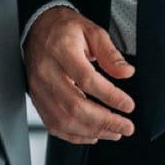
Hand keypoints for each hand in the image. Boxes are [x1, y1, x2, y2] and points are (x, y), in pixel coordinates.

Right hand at [24, 7, 135, 144]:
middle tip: (126, 127)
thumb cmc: (64, 29)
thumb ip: (110, 53)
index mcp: (61, 50)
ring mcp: (39, 88)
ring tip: (113, 132)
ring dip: (92, 131)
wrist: (38, 29)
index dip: (110, 96)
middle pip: (75, 105)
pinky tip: (92, 134)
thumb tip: (126, 72)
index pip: (87, 79)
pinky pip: (54, 125)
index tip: (127, 105)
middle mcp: (47, 71)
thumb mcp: (91, 31)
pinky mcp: (36, 99)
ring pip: (64, 119)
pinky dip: (75, 135)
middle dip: (104, 121)